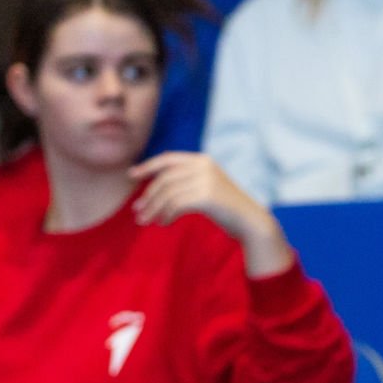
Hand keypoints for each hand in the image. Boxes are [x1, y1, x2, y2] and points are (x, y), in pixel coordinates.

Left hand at [129, 152, 292, 275]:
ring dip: (154, 209)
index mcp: (202, 160)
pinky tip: (164, 223)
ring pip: (168, 194)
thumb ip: (187, 182)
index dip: (148, 166)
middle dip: (148, 196)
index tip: (131, 175)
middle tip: (138, 212)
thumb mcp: (207, 188)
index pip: (168, 159)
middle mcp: (203, 166)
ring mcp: (206, 180)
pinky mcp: (207, 196)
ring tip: (146, 221)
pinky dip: (166, 215)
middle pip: (164, 180)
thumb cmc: (227, 209)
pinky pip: (176, 205)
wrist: (251, 221)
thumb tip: (156, 190)